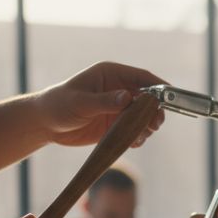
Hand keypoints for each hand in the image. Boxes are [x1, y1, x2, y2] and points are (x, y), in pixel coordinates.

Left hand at [33, 62, 167, 148]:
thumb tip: (128, 98)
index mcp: (111, 75)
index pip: (142, 77)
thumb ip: (105, 101)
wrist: (46, 124)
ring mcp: (119, 107)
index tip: (171, 97)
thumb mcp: (81, 102)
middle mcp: (119, 89)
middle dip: (155, 112)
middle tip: (155, 125)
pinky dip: (138, 137)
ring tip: (140, 137)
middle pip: (148, 98)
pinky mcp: (117, 123)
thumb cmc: (58, 105)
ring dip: (147, 126)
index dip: (159, 86)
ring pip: (144, 116)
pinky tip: (132, 143)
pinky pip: (135, 129)